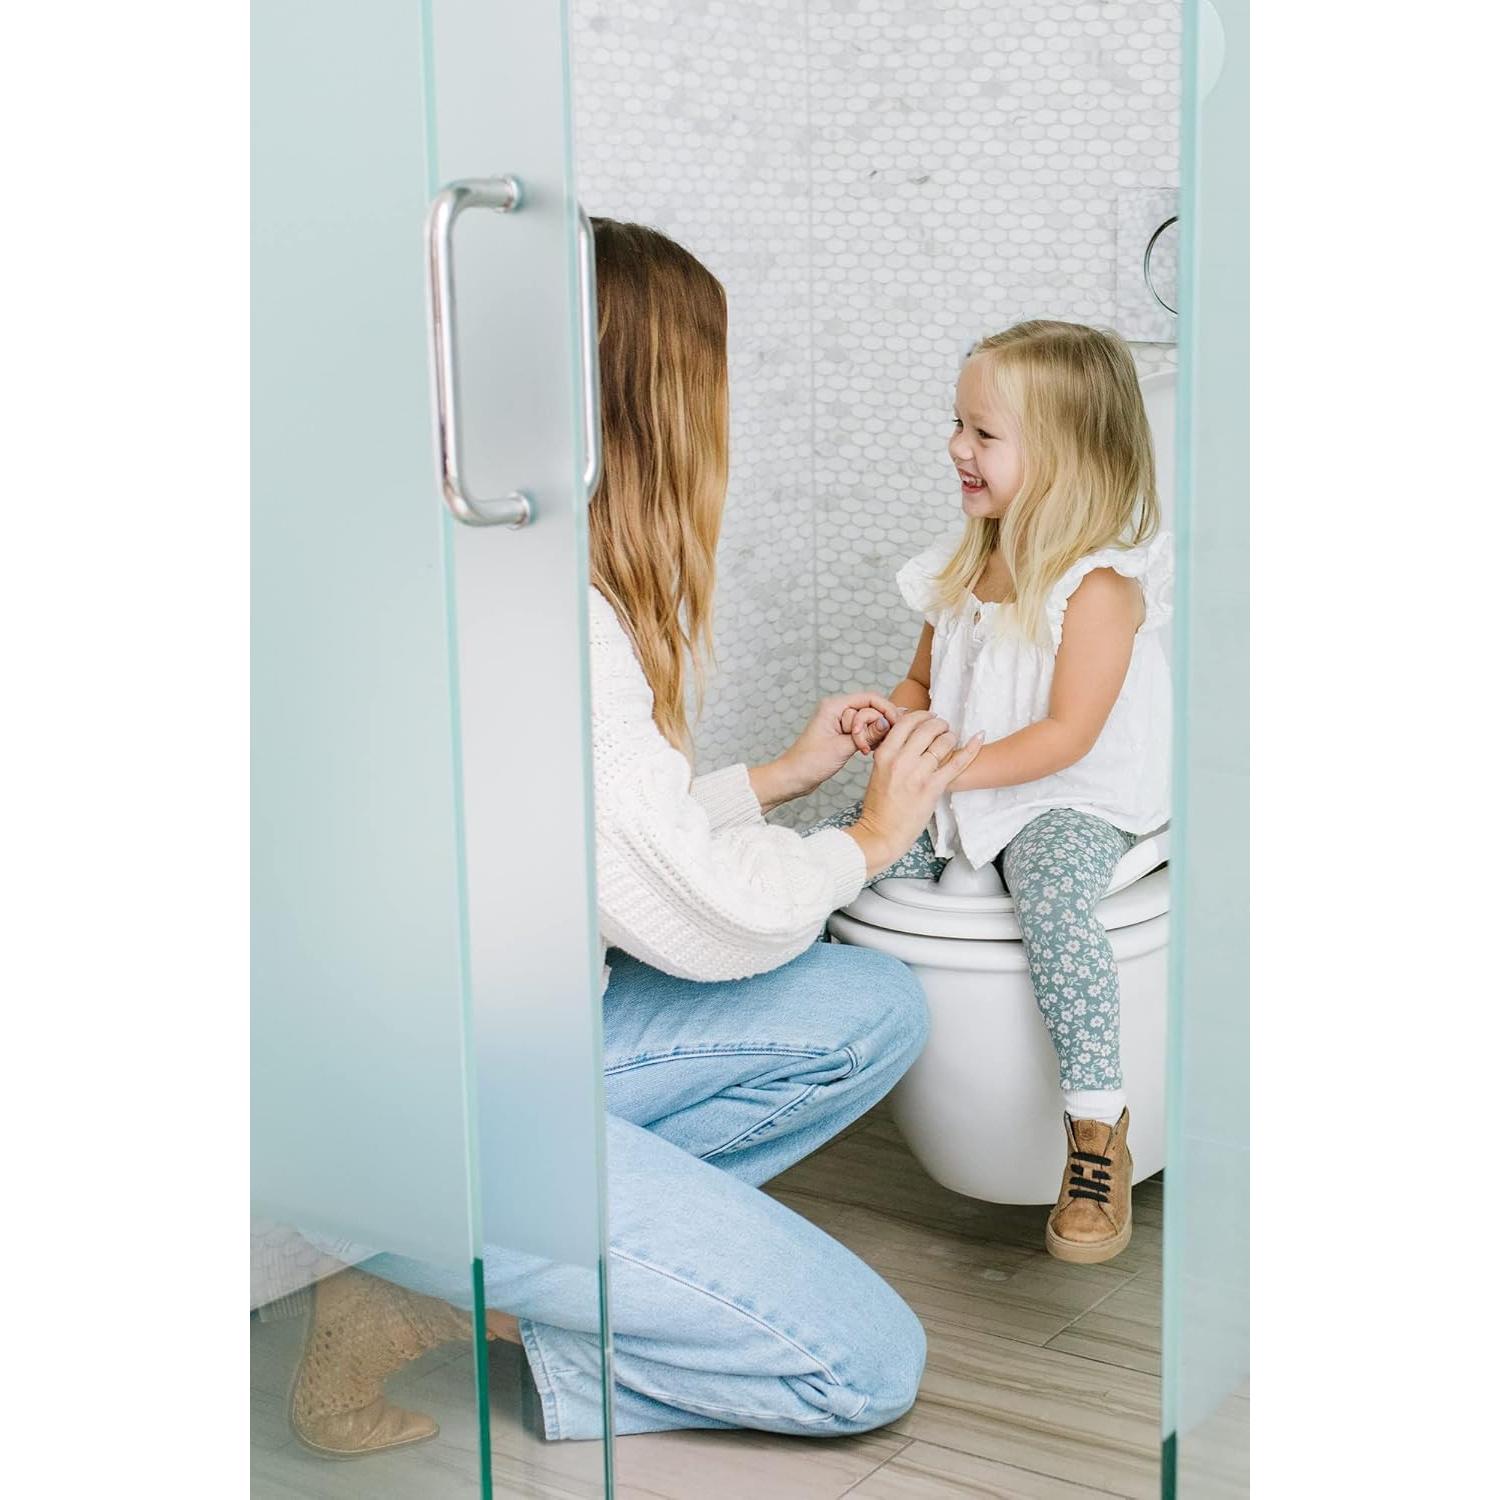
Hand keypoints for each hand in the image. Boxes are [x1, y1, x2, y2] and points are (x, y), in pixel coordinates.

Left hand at [764, 692, 903, 804]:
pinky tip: (867, 751)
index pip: (870, 698)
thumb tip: (889, 723)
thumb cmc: (810, 762)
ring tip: (865, 751)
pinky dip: (868, 740)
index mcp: (834, 706)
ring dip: (871, 736)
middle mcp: (837, 710)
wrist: (794, 778)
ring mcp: (840, 722)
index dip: (886, 710)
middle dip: (875, 727)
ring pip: (869, 722)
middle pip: (871, 709)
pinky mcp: (842, 734)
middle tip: (868, 747)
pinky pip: (863, 731)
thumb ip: (868, 733)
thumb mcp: (842, 747)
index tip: (896, 725)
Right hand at [848, 711, 982, 874]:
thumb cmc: (879, 805)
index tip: (929, 717)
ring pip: (943, 742)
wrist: (882, 832)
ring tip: (951, 739)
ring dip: (950, 736)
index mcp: (885, 754)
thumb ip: (891, 752)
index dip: (921, 715)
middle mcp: (901, 760)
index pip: (906, 722)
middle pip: (927, 728)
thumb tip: (907, 734)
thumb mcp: (878, 771)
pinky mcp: (933, 787)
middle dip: (939, 724)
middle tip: (943, 727)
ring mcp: (918, 774)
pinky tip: (979, 737)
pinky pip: (957, 762)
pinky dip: (971, 748)